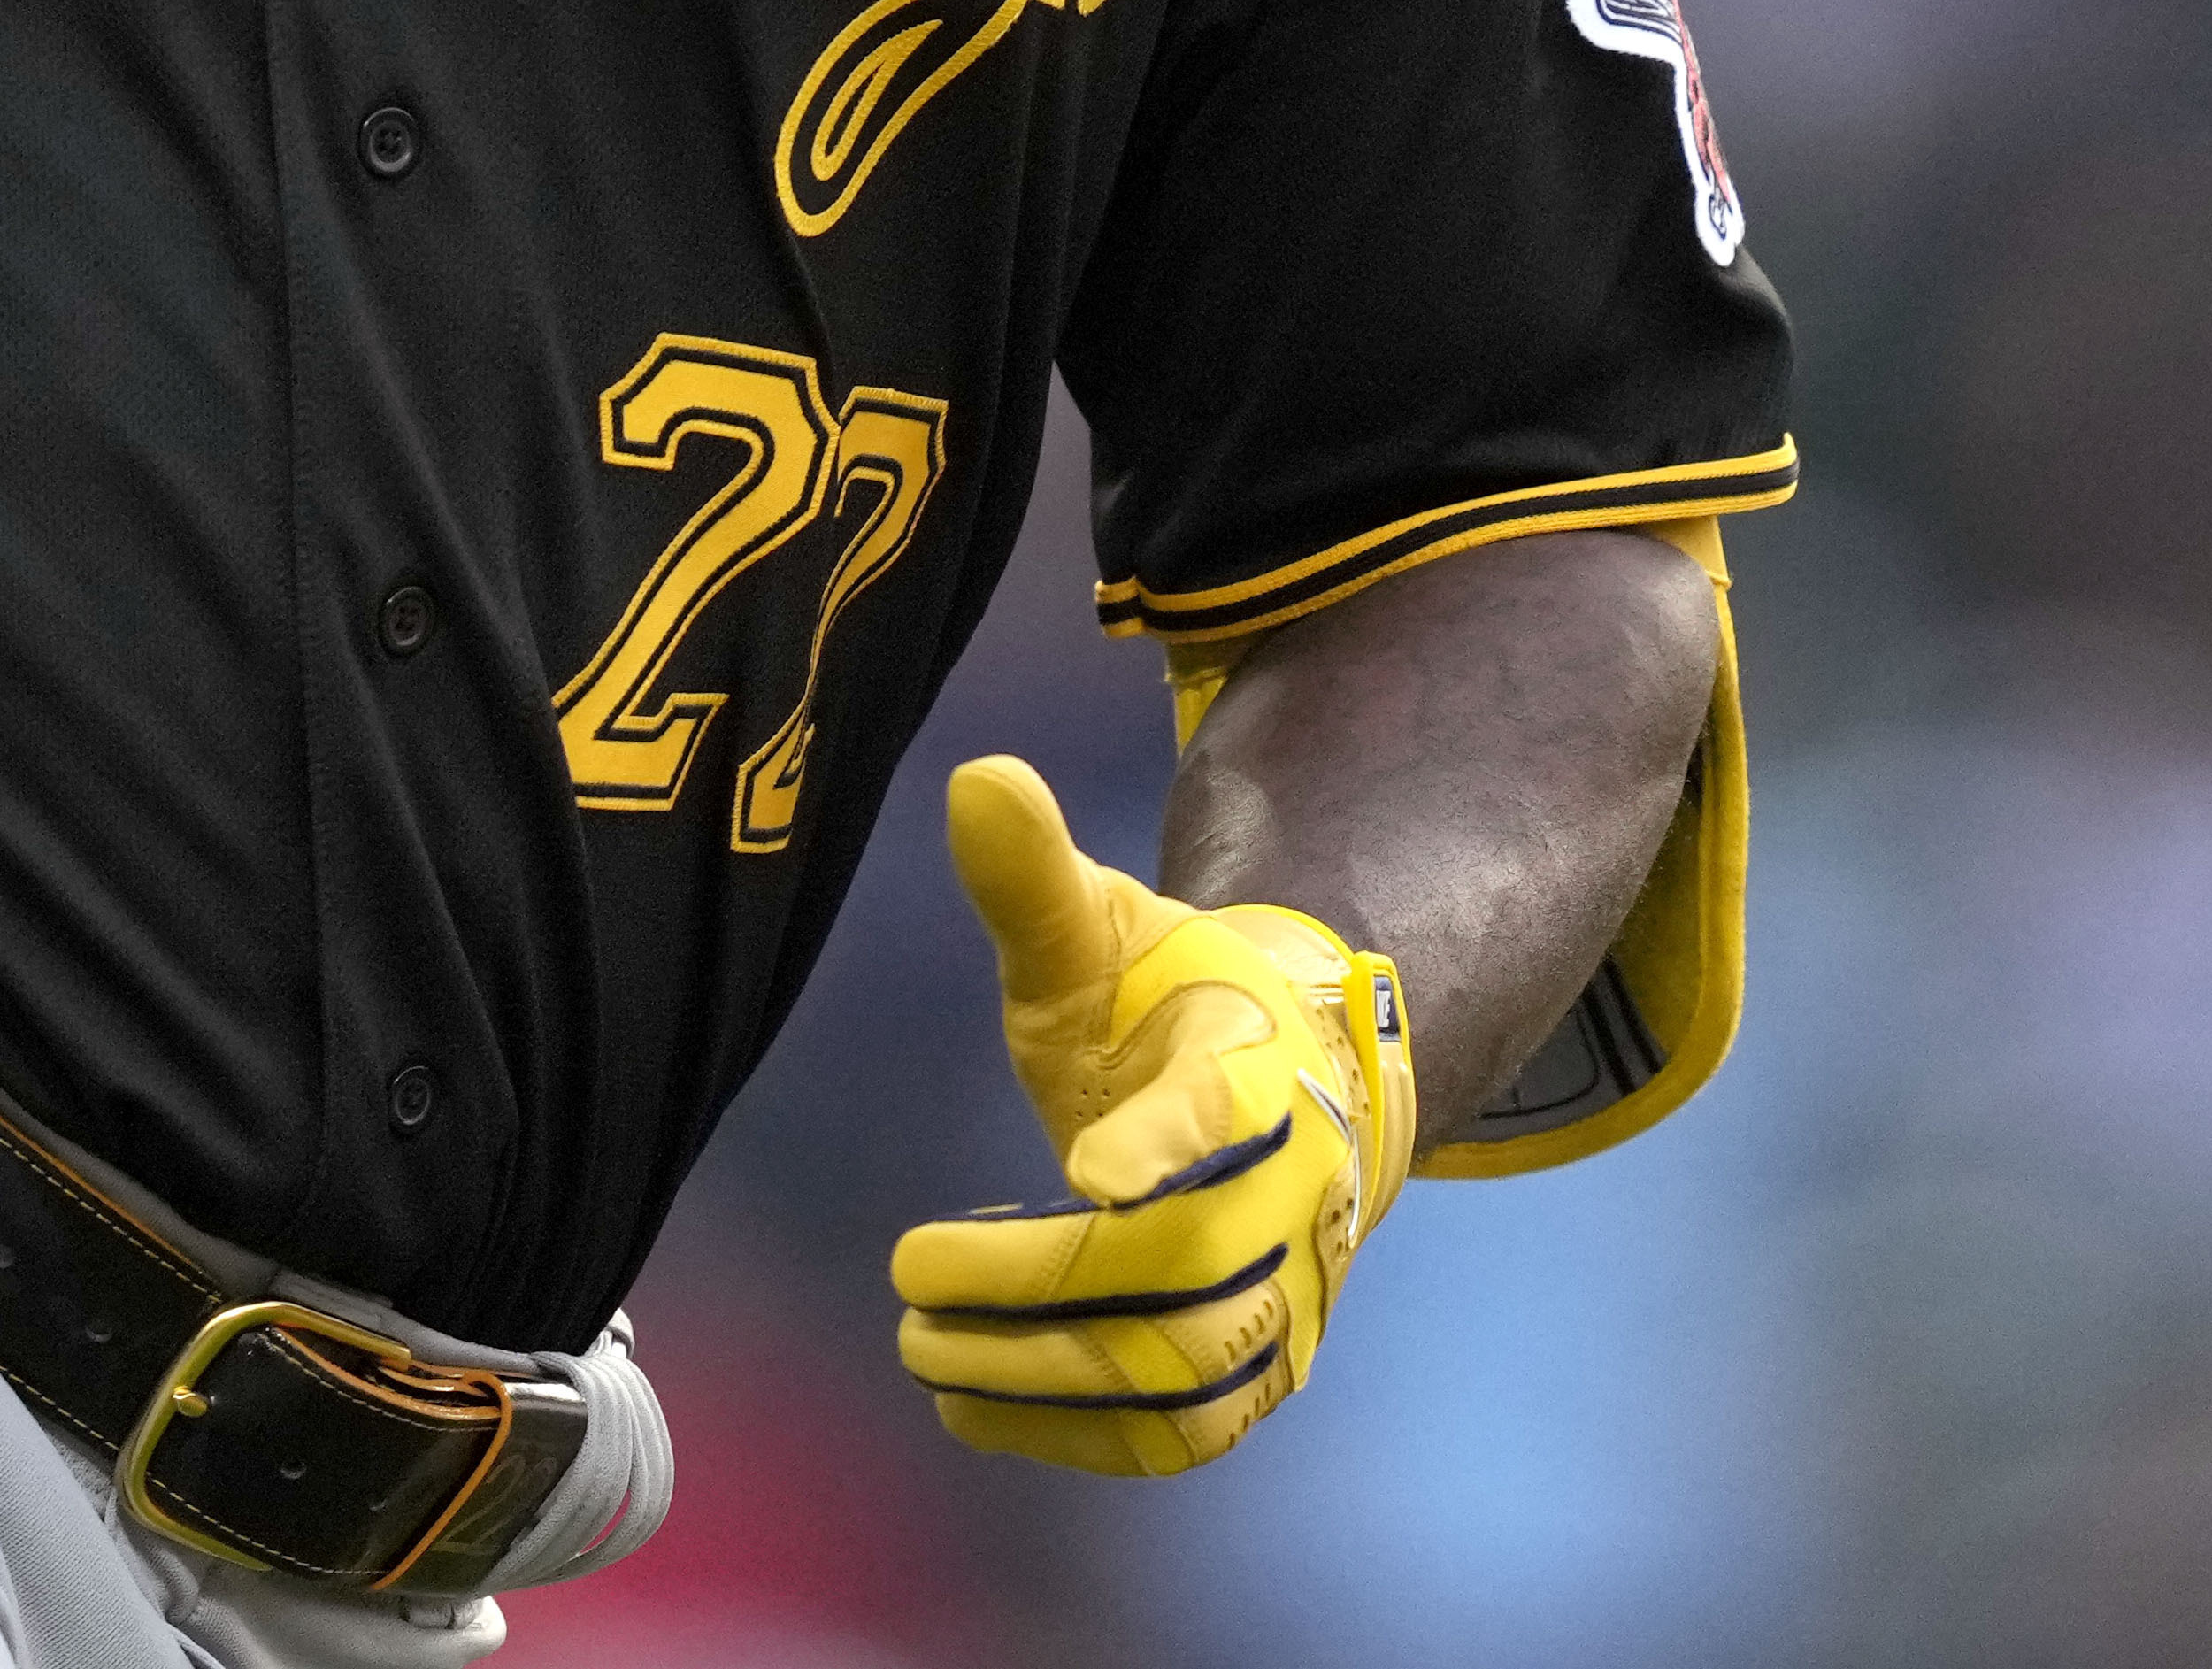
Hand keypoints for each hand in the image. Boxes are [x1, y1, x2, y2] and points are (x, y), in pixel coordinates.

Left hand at [884, 753, 1413, 1475]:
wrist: (1301, 1083)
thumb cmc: (1173, 1000)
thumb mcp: (1104, 929)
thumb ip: (1035, 879)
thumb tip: (974, 775)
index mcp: (1255, 1067)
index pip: (1223, 1111)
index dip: (1166, 1144)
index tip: (1089, 1169)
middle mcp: (1294, 1193)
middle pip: (1182, 1271)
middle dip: (1039, 1285)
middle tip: (911, 1271)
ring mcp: (1288, 1293)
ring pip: (1182, 1373)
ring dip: (1042, 1378)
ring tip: (924, 1347)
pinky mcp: (1264, 1369)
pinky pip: (1186, 1432)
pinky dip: (1077, 1436)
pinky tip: (973, 1407)